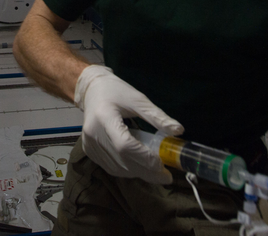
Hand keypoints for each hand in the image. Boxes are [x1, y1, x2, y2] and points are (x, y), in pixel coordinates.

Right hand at [73, 65, 182, 184]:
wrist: (92, 90)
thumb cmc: (116, 92)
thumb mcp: (138, 99)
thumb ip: (157, 116)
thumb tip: (179, 130)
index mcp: (104, 117)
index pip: (124, 145)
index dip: (144, 157)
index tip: (163, 164)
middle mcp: (94, 135)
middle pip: (122, 160)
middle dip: (146, 171)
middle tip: (166, 176)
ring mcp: (89, 145)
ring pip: (117, 168)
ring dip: (138, 173)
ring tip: (155, 171)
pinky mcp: (89, 151)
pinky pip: (111, 167)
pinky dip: (127, 170)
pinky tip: (139, 166)